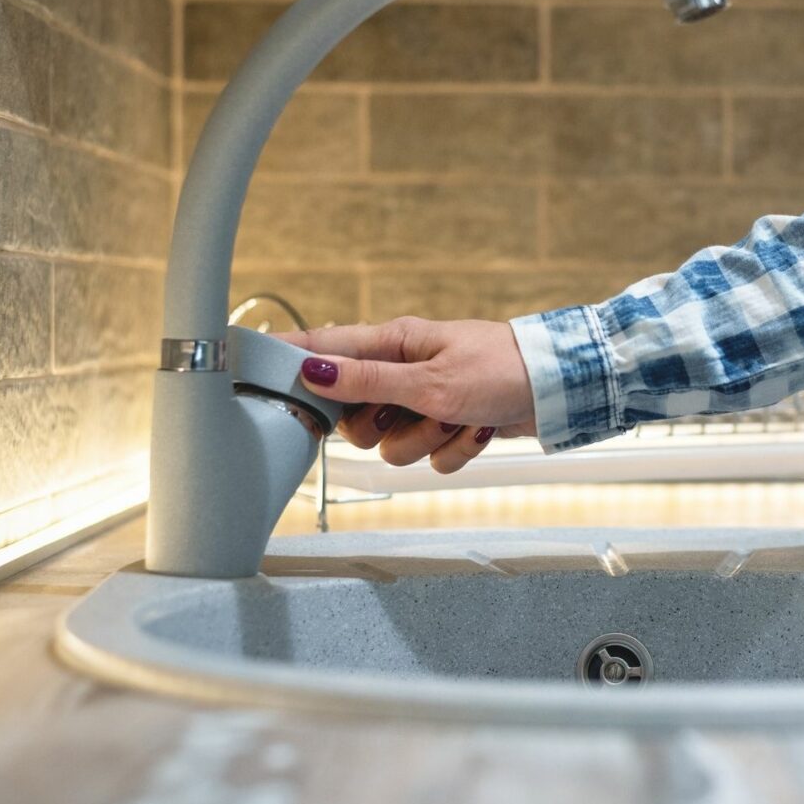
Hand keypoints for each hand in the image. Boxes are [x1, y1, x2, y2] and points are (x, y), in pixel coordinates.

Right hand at [277, 317, 536, 473]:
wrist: (558, 390)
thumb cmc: (500, 369)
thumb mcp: (429, 378)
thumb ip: (367, 381)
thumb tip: (312, 370)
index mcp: (391, 344)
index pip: (322, 349)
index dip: (286, 363)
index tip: (246, 372)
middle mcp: (402, 373)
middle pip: (353, 419)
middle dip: (382, 428)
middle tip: (411, 413)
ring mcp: (424, 402)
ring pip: (392, 447)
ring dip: (427, 441)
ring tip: (459, 418)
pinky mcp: (447, 427)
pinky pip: (429, 459)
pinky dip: (454, 450)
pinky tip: (477, 430)